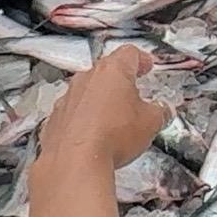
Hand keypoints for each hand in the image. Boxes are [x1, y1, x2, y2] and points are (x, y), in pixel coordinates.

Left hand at [36, 43, 169, 180]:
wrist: (75, 162)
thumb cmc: (113, 136)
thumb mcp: (151, 123)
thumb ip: (159, 112)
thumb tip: (162, 111)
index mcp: (113, 71)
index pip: (129, 54)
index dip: (141, 60)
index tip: (146, 66)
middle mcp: (86, 79)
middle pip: (105, 72)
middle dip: (119, 83)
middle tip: (132, 96)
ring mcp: (67, 98)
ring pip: (86, 92)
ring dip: (99, 102)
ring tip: (113, 122)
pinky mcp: (54, 120)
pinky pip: (72, 114)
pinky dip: (82, 121)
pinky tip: (92, 138)